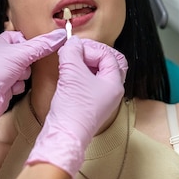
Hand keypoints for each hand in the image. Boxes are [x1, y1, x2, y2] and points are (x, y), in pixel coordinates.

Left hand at [0, 29, 65, 131]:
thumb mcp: (21, 53)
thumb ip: (42, 45)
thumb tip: (60, 35)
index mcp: (3, 41)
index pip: (25, 37)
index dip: (33, 42)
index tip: (43, 46)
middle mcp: (3, 55)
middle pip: (28, 55)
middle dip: (29, 62)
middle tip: (24, 64)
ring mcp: (4, 71)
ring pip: (26, 70)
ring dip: (23, 76)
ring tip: (14, 77)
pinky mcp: (7, 85)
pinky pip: (21, 83)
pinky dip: (19, 86)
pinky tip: (11, 87)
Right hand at [26, 37, 127, 178]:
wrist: (64, 135)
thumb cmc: (73, 109)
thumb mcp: (72, 72)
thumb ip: (72, 52)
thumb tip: (72, 43)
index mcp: (114, 83)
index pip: (108, 55)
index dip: (90, 48)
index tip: (74, 47)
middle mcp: (111, 92)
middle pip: (106, 64)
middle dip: (90, 55)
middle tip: (75, 52)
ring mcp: (101, 99)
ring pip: (96, 74)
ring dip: (83, 65)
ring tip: (69, 62)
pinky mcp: (89, 105)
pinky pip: (88, 84)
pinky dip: (79, 75)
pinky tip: (67, 75)